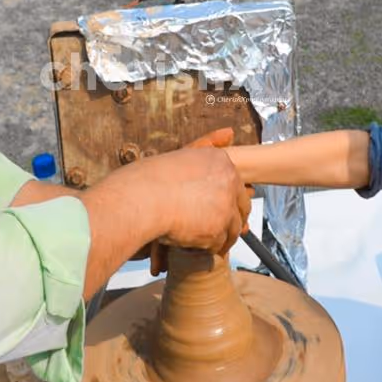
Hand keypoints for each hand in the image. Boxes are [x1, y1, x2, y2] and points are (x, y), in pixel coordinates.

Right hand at [149, 127, 249, 275]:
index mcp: (221, 161)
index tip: (220, 209)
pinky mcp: (218, 230)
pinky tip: (193, 246)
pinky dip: (207, 249)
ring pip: (233, 230)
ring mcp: (225, 206)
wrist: (140, 199)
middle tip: (215, 228)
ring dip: (220, 238)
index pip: (238, 186)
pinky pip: (218, 245)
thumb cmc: (153, 178)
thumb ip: (208, 143)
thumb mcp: (184, 152)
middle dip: (232, 221)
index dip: (229, 201)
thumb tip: (230, 132)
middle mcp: (228, 181)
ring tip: (202, 241)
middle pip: (241, 209)